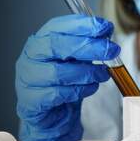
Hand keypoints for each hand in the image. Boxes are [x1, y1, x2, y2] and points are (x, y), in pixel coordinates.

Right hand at [15, 14, 119, 140]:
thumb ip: (90, 45)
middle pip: (57, 46)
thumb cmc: (66, 83)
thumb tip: (106, 31)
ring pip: (59, 72)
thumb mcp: (80, 59)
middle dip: (89, 47)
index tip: (105, 27)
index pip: (58, 26)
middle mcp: (31, 56)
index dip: (82, 25)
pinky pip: (57, 94)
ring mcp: (28, 78)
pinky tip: (89, 88)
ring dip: (87, 73)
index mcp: (42, 40)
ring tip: (103, 74)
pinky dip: (79, 91)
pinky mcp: (31, 101)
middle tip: (112, 50)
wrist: (54, 115)